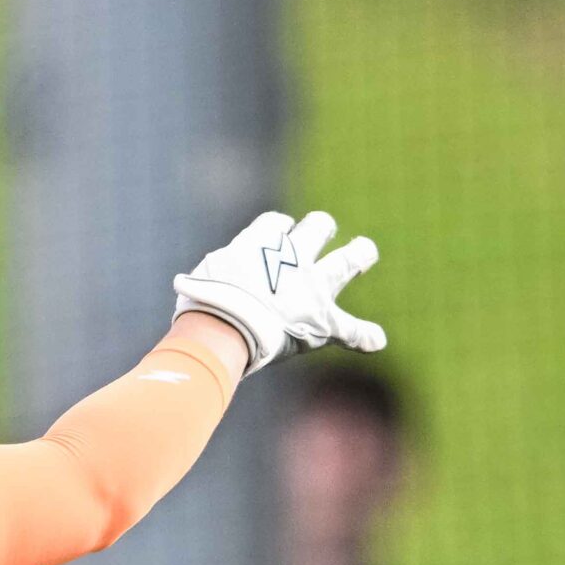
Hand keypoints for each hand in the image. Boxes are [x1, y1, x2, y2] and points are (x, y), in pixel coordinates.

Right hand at [172, 210, 383, 373]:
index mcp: (263, 243)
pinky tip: (376, 341)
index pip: (276, 223)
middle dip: (319, 228)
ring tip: (365, 252)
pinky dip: (363, 336)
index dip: (276, 230)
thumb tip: (189, 288)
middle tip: (319, 233)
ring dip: (359, 255)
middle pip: (318, 226)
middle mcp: (295, 257)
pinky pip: (350, 329)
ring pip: (348, 260)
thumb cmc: (204, 305)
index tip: (271, 240)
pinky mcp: (323, 321)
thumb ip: (211, 280)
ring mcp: (314, 287)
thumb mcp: (200, 282)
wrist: (226, 328)